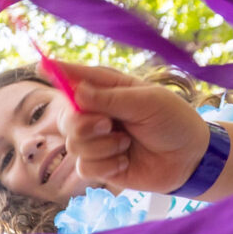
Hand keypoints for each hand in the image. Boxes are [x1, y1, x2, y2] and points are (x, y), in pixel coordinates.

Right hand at [53, 60, 212, 194]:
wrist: (190, 159)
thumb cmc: (173, 122)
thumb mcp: (147, 102)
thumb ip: (111, 98)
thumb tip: (76, 92)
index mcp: (109, 90)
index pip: (77, 78)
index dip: (58, 72)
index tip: (41, 66)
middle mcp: (98, 114)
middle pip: (67, 117)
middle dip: (85, 124)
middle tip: (109, 125)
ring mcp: (97, 141)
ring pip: (73, 144)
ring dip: (102, 147)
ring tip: (126, 145)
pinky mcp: (100, 166)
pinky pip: (83, 167)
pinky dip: (106, 166)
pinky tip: (125, 162)